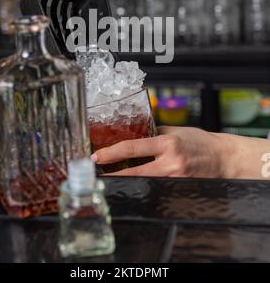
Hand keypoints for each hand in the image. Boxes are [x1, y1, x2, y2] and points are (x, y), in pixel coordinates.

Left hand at [91, 126, 227, 177]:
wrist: (223, 158)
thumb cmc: (200, 142)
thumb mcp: (176, 130)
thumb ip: (155, 133)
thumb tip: (134, 134)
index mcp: (167, 143)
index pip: (133, 147)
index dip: (112, 153)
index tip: (97, 156)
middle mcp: (171, 162)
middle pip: (135, 172)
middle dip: (113, 175)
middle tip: (97, 175)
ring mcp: (176, 178)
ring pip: (144, 183)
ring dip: (128, 182)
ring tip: (112, 180)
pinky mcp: (179, 189)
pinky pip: (156, 190)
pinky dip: (145, 188)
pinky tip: (136, 186)